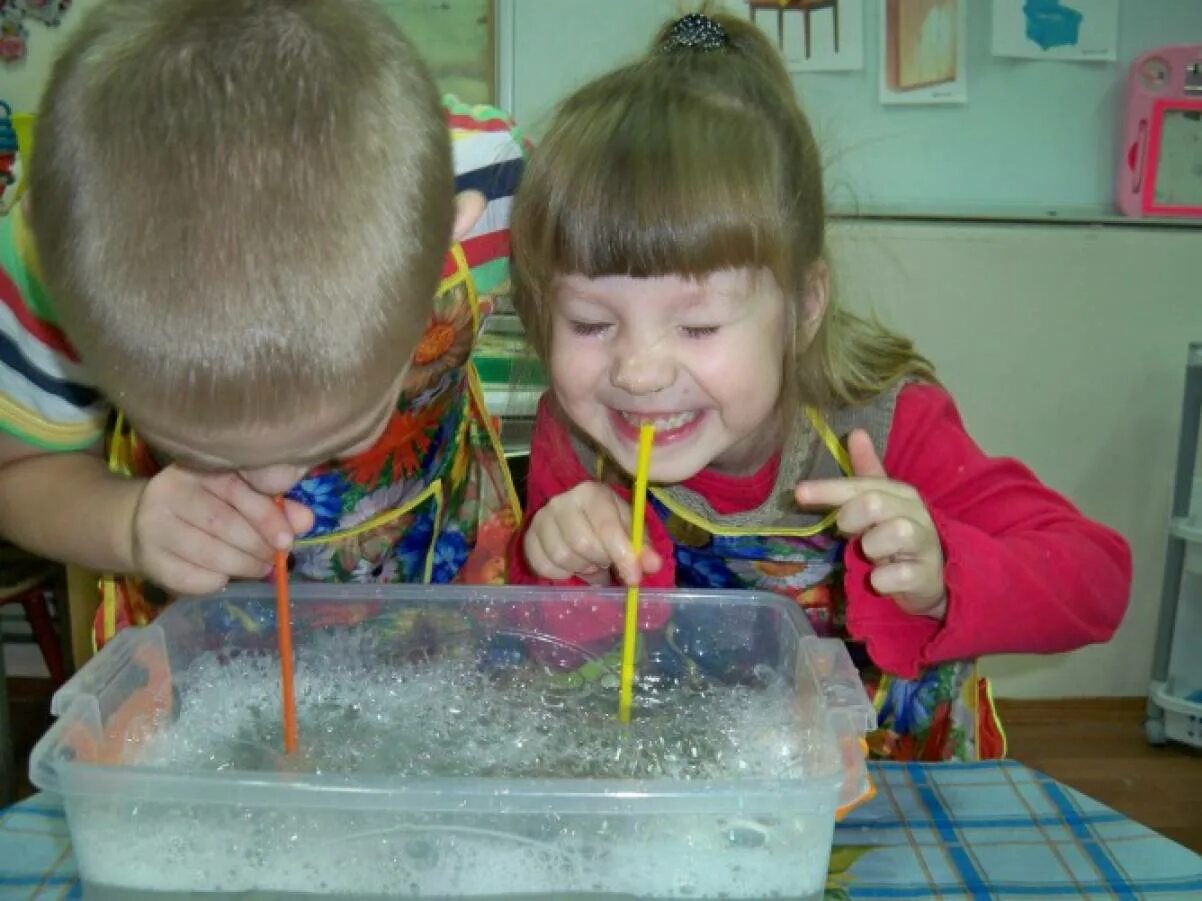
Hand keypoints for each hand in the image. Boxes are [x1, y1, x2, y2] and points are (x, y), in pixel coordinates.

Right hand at [130, 465, 313, 595]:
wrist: (146, 524)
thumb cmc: (207, 505)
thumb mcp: (239, 496)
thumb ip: (273, 505)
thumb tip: (306, 521)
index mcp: (196, 468)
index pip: (235, 490)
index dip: (266, 516)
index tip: (287, 539)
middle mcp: (168, 493)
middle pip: (223, 524)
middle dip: (258, 545)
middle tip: (276, 557)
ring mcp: (153, 528)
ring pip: (210, 554)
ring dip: (244, 566)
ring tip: (260, 567)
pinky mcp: (149, 561)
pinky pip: (194, 578)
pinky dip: (218, 581)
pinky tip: (226, 575)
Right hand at [523, 481, 661, 584]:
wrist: (576, 516)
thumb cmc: (607, 522)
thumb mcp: (629, 528)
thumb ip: (642, 547)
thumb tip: (653, 566)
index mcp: (591, 493)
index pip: (607, 527)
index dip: (622, 556)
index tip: (634, 579)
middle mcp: (561, 502)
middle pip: (583, 545)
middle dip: (600, 561)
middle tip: (606, 561)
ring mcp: (541, 519)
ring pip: (563, 558)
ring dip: (582, 568)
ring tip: (590, 562)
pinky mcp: (528, 538)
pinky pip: (544, 567)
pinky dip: (562, 574)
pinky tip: (572, 566)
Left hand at [795, 429, 946, 618]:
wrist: (933, 578)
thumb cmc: (900, 538)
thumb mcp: (883, 503)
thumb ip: (866, 473)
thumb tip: (856, 433)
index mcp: (901, 494)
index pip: (862, 484)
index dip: (829, 488)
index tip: (799, 493)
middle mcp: (915, 514)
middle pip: (875, 502)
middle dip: (852, 517)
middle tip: (847, 531)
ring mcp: (924, 545)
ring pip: (895, 532)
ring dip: (871, 547)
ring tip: (872, 556)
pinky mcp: (927, 576)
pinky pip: (899, 575)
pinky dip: (882, 579)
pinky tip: (879, 580)